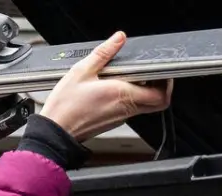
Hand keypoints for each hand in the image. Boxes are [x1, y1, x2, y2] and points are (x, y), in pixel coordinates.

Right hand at [40, 32, 171, 142]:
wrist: (55, 132)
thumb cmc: (65, 106)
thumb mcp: (82, 71)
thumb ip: (104, 53)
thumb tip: (118, 39)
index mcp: (122, 94)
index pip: (160, 94)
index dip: (166, 82)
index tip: (161, 70)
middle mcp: (125, 109)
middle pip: (157, 103)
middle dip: (160, 87)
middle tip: (151, 73)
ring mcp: (120, 118)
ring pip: (144, 106)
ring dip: (143, 91)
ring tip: (128, 77)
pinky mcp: (113, 122)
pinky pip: (130, 109)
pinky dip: (129, 98)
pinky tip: (113, 88)